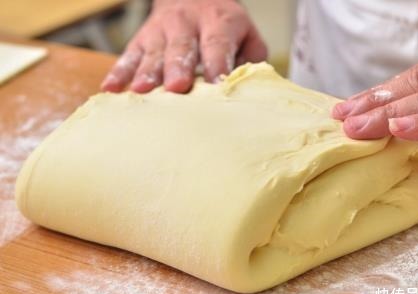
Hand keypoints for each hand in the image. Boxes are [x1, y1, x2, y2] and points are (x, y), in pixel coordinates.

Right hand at [101, 0, 266, 92]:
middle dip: (178, 67)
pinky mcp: (141, 39)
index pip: (217, 44)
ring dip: (147, 71)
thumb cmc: (224, 27)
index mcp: (218, 22)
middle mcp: (187, 23)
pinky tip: (111, 89)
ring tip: (142, 90)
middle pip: (181, 47)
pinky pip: (128, 55)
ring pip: (153, 51)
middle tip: (178, 87)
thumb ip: (249, 60)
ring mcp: (160, 31)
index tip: (217, 85)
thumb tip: (247, 90)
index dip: (217, 64)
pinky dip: (119, 72)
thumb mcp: (246, 36)